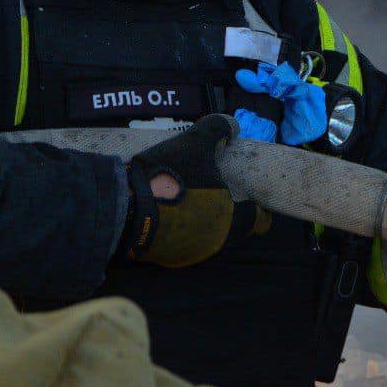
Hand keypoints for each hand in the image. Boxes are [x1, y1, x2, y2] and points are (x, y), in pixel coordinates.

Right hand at [119, 114, 269, 266]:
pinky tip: (170, 207)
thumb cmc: (170, 176)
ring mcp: (194, 254)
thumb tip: (233, 128)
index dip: (256, 205)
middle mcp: (219, 243)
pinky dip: (182, 226)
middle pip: (234, 225)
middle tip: (213, 186)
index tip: (246, 191)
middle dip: (227, 208)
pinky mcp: (170, 258)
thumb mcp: (196, 141)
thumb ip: (219, 128)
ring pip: (209, 233)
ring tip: (189, 194)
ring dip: (204, 217)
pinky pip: (185, 240)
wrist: (125, 208)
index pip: (261, 221)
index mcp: (235, 220)